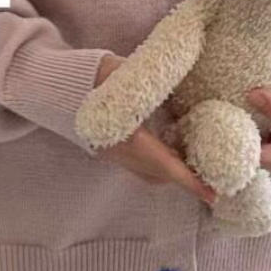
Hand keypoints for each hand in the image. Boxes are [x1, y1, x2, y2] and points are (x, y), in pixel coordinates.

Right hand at [92, 54, 216, 205]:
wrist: (58, 84)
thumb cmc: (95, 76)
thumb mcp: (130, 76)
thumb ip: (158, 87)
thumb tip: (187, 93)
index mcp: (128, 137)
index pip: (165, 164)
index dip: (190, 181)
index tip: (212, 194)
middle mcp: (120, 153)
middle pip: (159, 175)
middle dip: (185, 178)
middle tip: (210, 172)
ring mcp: (111, 154)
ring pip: (149, 173)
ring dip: (171, 171)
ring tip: (192, 159)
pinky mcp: (107, 150)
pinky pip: (138, 166)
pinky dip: (157, 163)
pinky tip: (167, 146)